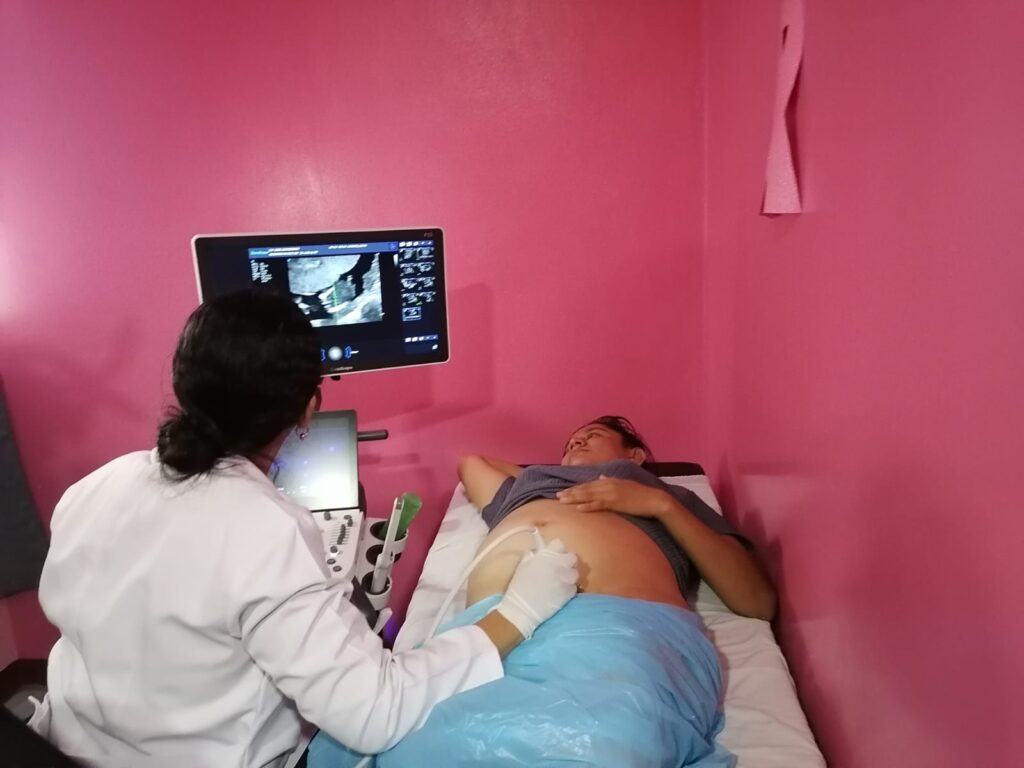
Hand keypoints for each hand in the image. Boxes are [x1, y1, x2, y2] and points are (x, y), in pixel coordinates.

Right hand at [495, 538, 577, 638]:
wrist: (522, 608)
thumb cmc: (519, 586)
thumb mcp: (522, 566)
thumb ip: (532, 556)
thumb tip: (536, 553)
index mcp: (547, 556)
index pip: (559, 544)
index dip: (556, 550)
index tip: (553, 555)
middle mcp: (559, 565)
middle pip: (572, 557)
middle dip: (567, 562)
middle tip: (559, 568)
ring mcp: (565, 579)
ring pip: (575, 574)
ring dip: (569, 576)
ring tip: (561, 582)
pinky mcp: (569, 593)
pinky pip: (574, 588)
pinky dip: (568, 589)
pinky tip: (560, 592)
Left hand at [556, 476, 673, 518]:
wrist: (653, 499)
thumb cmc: (640, 494)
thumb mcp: (624, 483)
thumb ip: (611, 480)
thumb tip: (600, 477)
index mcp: (609, 480)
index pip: (589, 484)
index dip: (576, 488)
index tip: (564, 491)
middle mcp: (608, 484)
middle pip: (585, 489)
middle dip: (571, 492)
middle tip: (557, 496)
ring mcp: (611, 493)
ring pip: (589, 495)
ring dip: (575, 498)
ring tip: (563, 501)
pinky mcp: (616, 502)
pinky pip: (599, 504)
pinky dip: (588, 506)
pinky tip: (579, 508)